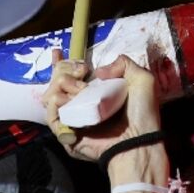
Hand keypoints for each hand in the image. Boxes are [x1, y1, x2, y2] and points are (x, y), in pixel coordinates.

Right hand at [43, 50, 164, 163]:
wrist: (138, 139)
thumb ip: (123, 64)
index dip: (61, 64)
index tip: (57, 53)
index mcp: (96, 92)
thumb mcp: (142, 78)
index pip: (71, 76)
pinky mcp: (67, 134)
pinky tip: (69, 100)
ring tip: (80, 89)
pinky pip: (52, 116)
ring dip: (62, 86)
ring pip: (51, 97)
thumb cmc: (142, 111)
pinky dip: (56, 105)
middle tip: (80, 73)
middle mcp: (82, 104)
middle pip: (57, 83)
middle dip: (63, 71)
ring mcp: (74, 119)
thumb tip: (97, 71)